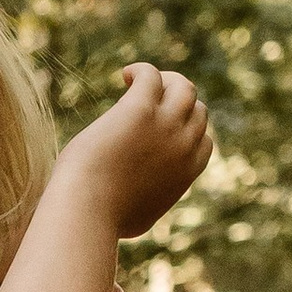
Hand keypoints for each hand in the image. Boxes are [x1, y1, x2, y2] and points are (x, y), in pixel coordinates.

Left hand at [60, 63, 212, 237]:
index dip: (186, 130)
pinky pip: (151, 76)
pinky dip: (141, 71)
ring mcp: (165, 126)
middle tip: (148, 100)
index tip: (160, 127)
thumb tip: (143, 198)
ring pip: (183, 87)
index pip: (203, 140)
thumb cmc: (104, 220)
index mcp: (187, 172)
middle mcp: (184, 146)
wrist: (88, 211)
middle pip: (196, 110)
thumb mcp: (138, 218)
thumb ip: (149, 201)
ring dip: (165, 80)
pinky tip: (124, 75)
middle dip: (176, 102)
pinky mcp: (140, 110)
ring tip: (136, 83)